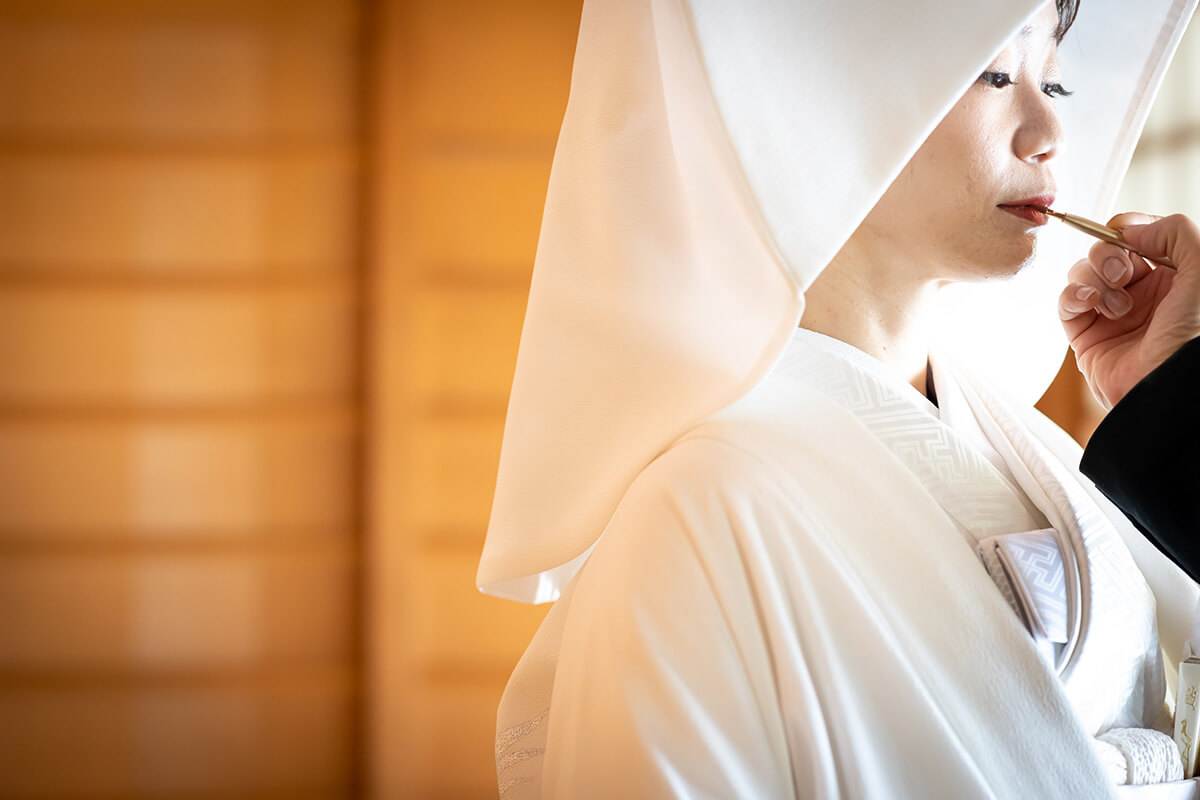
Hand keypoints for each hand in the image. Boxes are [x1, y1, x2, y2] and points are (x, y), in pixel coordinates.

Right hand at [1058, 212, 1199, 409]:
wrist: (1170, 388)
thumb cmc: (1194, 337)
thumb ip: (1176, 232)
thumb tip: (1131, 229)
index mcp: (1176, 276)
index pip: (1140, 236)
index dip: (1129, 228)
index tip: (1128, 233)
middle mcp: (1144, 292)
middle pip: (1107, 250)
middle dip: (1108, 253)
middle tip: (1122, 273)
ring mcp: (1113, 313)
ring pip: (1084, 271)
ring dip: (1094, 277)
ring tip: (1116, 302)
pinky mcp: (1087, 334)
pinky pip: (1067, 300)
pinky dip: (1073, 293)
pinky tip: (1090, 302)